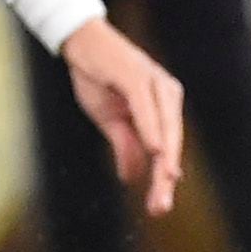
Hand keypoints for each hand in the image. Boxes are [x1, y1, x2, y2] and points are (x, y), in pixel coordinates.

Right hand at [58, 16, 186, 215]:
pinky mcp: (138, 75)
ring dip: (164, 158)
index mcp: (163, 107)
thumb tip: (131, 178)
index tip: (158, 208)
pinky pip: (147, 106)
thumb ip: (125, 145)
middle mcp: (167, 94)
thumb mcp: (109, 118)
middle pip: (170, 143)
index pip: (166, 149)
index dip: (162, 179)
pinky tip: (155, 150)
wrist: (80, 43)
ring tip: (164, 185)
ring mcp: (155, 83)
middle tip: (161, 207)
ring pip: (165, 128)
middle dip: (165, 177)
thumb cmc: (97, 77)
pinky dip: (152, 129)